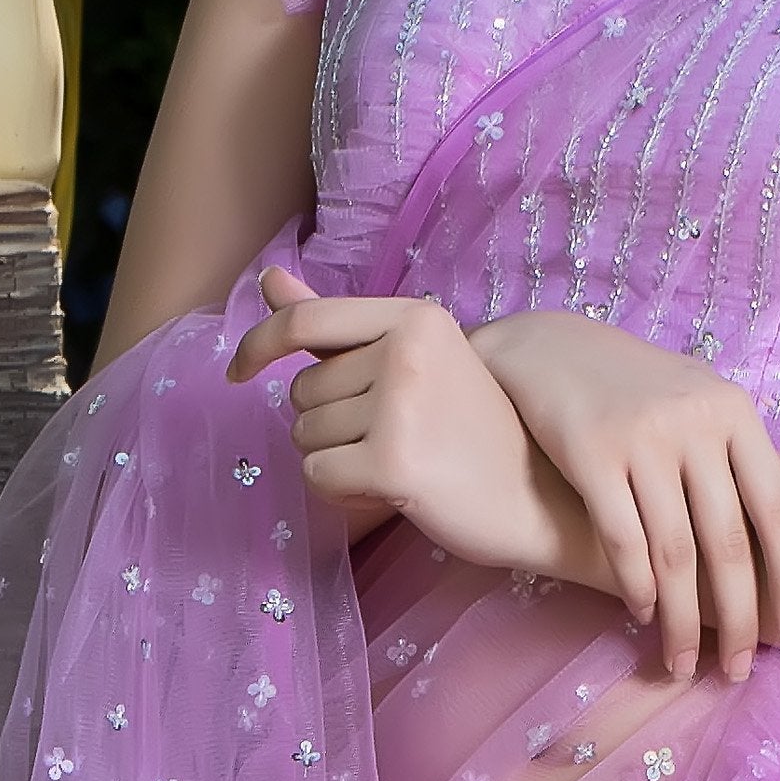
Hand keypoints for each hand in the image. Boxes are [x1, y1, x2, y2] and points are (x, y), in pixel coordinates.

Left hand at [229, 269, 574, 579]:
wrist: (541, 499)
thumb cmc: (473, 432)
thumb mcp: (412, 362)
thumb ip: (337, 325)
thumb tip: (268, 280)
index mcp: (416, 318)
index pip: (306, 319)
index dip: (258, 345)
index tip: (238, 372)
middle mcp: (407, 351)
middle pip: (301, 390)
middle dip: (329, 421)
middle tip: (396, 438)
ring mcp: (400, 406)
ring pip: (305, 435)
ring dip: (337, 458)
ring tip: (400, 461)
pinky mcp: (392, 462)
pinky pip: (317, 475)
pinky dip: (342, 490)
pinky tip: (392, 489)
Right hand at [474, 311, 779, 685]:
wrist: (548, 349)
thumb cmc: (641, 390)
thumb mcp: (709, 409)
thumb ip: (765, 462)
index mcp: (735, 413)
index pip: (777, 511)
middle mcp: (694, 423)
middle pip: (728, 543)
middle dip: (737, 618)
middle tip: (737, 670)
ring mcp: (641, 436)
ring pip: (674, 552)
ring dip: (680, 619)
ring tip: (683, 662)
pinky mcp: (589, 452)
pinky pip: (621, 538)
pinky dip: (636, 586)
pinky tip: (642, 615)